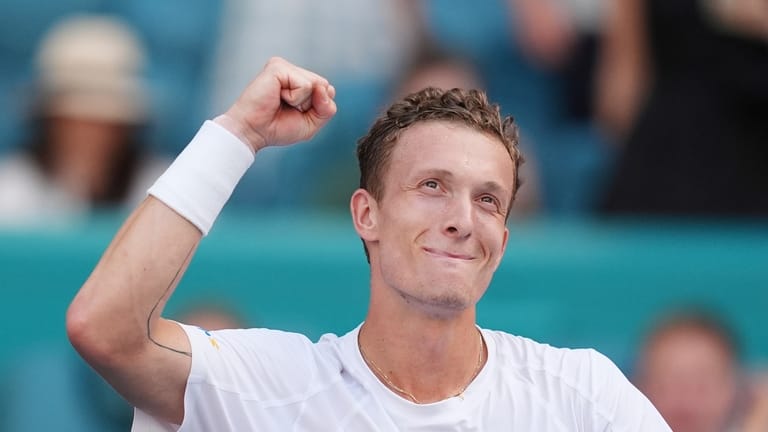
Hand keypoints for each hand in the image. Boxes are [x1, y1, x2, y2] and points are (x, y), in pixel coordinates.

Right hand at [215, 57, 336, 151]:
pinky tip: (277, 97)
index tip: (295, 113)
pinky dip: (295, 98)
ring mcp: (284, 66)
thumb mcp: (311, 123)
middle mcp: (292, 70)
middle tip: (287, 109)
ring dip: (302, 102)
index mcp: (299, 80)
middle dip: (311, 105)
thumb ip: (327, 109)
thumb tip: (326, 88)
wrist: (252, 132)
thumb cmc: (277, 128)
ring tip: (281, 102)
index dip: (318, 108)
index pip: (327, 89)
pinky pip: (305, 85)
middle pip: (324, 85)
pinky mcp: (278, 67)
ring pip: (316, 84)